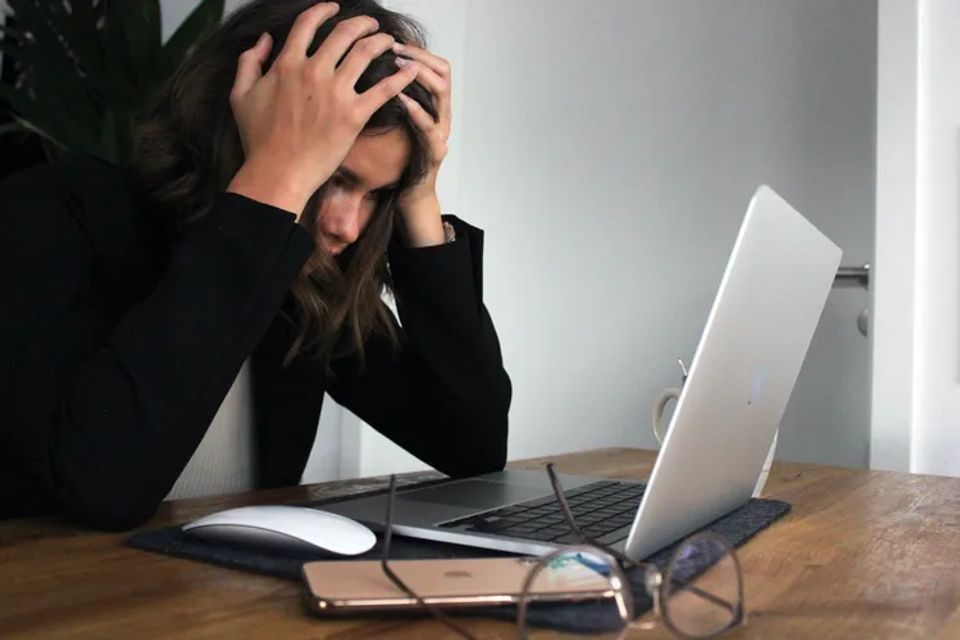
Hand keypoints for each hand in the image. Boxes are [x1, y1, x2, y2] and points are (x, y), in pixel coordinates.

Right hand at [226, 2, 418, 217]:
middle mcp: (314, 71)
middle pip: (344, 33)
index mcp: (287, 64)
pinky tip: (411, 69)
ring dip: (382, 41)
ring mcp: (336, 93)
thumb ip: (249, 61)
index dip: (323, 10)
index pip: (308, 23)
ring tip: (390, 41)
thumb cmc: (258, 139)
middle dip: (362, 23)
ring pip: (366, 53)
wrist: (278, 172)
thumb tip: (264, 40)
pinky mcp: (354, 115)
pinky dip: (401, 77)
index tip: (334, 8)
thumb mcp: (240, 95)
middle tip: (371, 24)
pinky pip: (384, 89)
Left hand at [392, 42, 451, 246]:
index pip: (436, 65)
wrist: (409, 195)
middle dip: (419, 56)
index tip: (394, 41)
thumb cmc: (398, 158)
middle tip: (395, 48)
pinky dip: (415, 109)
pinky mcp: (435, 151)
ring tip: (398, 66)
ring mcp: (441, 132)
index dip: (418, 51)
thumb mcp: (394, 121)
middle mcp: (442, 115)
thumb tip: (367, 70)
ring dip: (420, 75)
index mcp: (433, 105)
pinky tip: (400, 98)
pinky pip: (429, 126)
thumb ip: (390, 98)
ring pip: (442, 93)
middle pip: (443, 72)